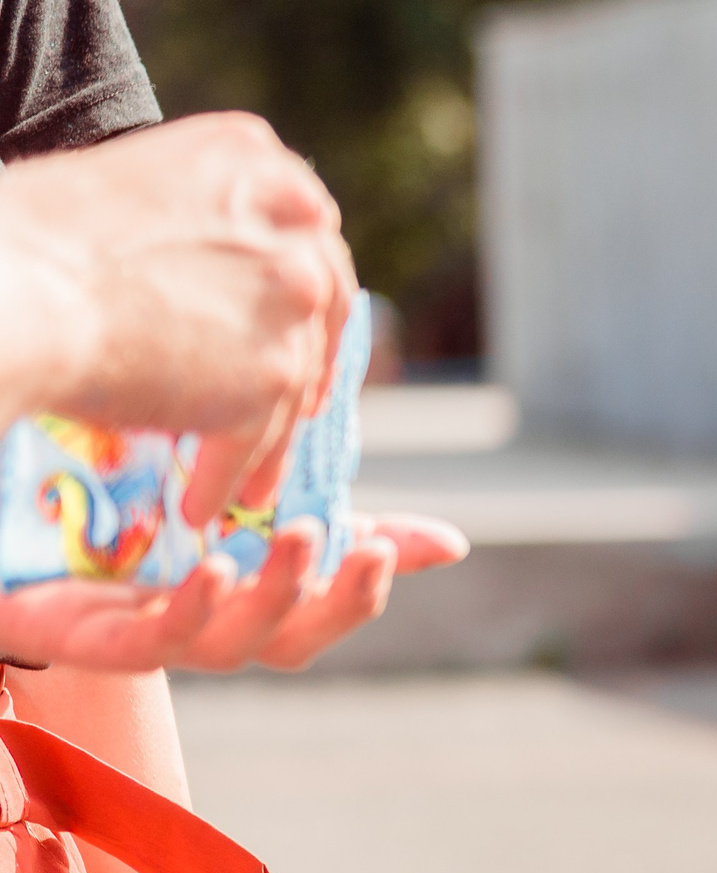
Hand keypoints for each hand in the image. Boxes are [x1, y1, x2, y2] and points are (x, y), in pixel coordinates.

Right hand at [0, 113, 356, 522]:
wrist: (19, 288)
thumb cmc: (39, 241)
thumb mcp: (138, 195)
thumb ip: (206, 231)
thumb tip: (222, 289)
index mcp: (257, 161)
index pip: (305, 231)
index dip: (301, 287)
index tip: (301, 321)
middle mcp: (295, 225)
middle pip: (325, 305)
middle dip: (310, 359)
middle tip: (298, 404)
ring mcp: (292, 303)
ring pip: (293, 384)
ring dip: (268, 439)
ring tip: (247, 477)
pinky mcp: (276, 376)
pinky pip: (259, 441)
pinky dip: (228, 476)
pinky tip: (202, 505)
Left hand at [0, 511, 465, 673]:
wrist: (10, 544)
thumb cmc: (127, 533)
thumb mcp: (241, 512)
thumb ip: (339, 526)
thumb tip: (456, 545)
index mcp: (242, 606)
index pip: (324, 617)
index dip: (362, 591)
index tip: (388, 547)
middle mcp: (205, 633)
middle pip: (288, 643)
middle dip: (332, 600)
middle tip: (362, 546)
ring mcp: (150, 639)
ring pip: (229, 647)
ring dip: (273, 598)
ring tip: (300, 538)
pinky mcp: (91, 639)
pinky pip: (151, 642)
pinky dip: (191, 611)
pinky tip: (214, 568)